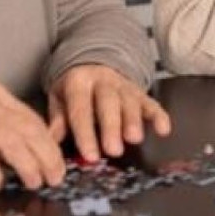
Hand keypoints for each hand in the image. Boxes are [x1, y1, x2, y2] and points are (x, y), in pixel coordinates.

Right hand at [0, 81, 64, 190]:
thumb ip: (6, 124)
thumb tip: (39, 152)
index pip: (31, 118)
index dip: (49, 144)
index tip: (57, 163)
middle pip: (26, 130)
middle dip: (46, 157)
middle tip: (54, 177)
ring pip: (9, 143)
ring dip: (27, 166)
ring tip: (33, 182)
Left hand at [47, 64, 171, 161]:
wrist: (93, 60)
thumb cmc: (75, 87)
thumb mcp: (59, 96)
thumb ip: (58, 118)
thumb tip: (51, 141)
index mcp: (79, 81)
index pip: (81, 108)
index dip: (85, 133)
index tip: (90, 155)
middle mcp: (103, 81)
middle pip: (108, 103)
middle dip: (112, 127)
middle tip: (113, 150)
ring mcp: (123, 85)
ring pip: (130, 102)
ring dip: (133, 120)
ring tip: (135, 139)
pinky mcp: (139, 91)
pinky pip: (150, 101)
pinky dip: (158, 115)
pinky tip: (163, 129)